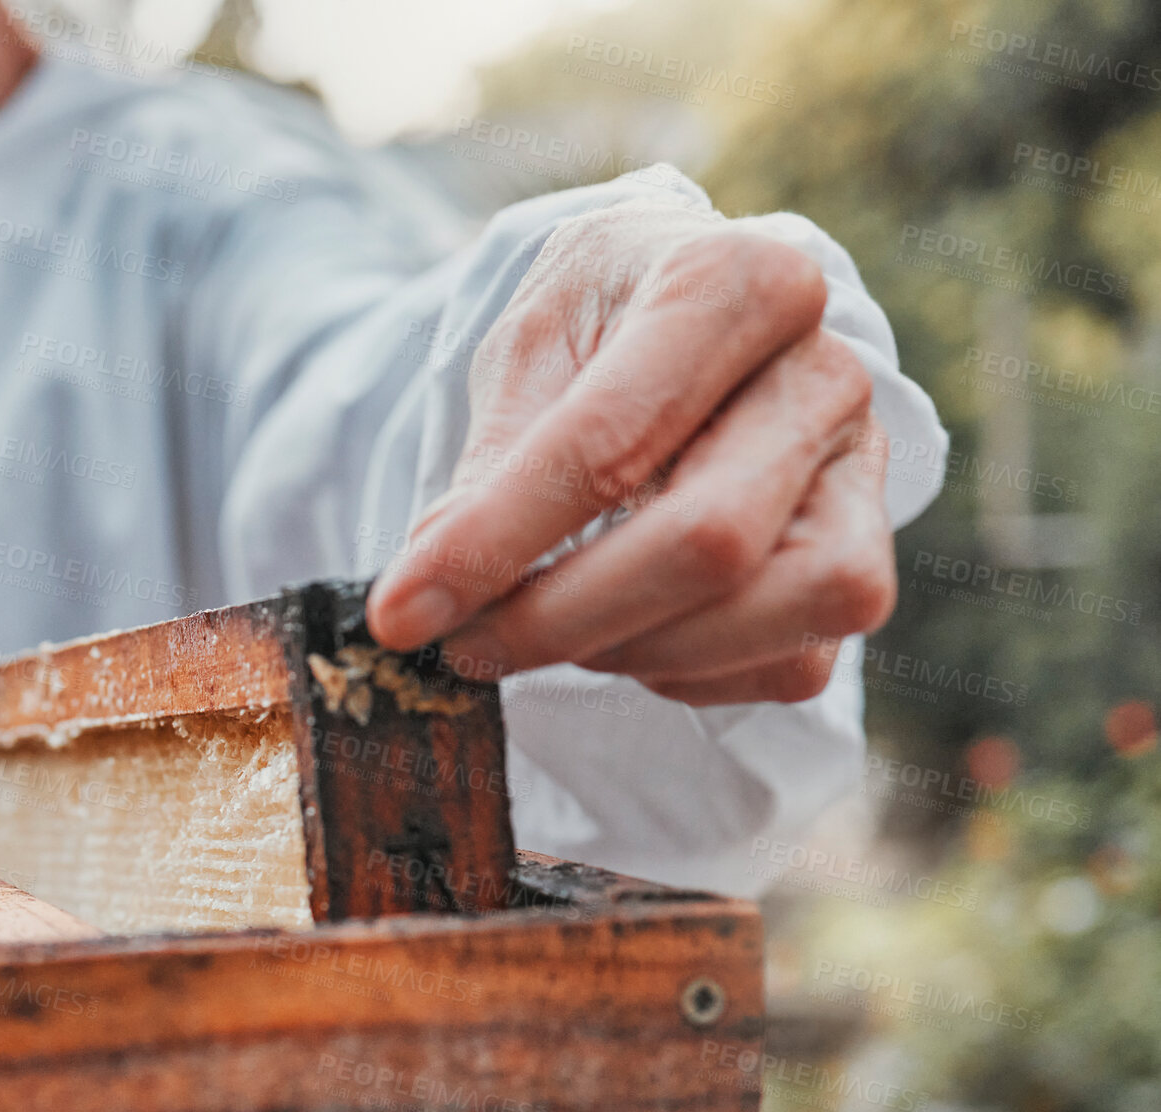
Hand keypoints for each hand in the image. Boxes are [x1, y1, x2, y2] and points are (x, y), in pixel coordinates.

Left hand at [366, 203, 895, 705]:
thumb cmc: (598, 330)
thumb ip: (490, 469)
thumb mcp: (524, 353)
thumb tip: (427, 594)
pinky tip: (623, 630)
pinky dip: (682, 674)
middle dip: (562, 618)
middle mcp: (825, 375)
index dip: (496, 540)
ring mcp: (861, 477)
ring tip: (545, 624)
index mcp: (737, 284)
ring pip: (770, 615)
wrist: (681, 321)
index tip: (402, 612)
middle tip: (464, 644)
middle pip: (707, 543)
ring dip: (628, 652)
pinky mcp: (862, 563)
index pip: (610, 441)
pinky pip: (785, 666)